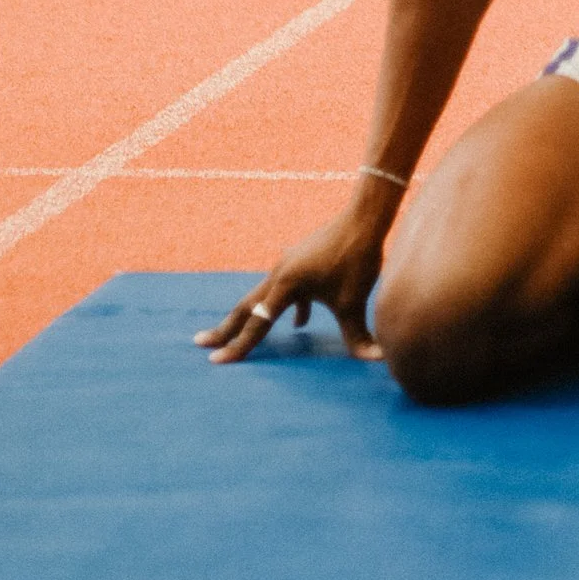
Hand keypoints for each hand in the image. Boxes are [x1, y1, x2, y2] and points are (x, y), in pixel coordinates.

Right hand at [195, 204, 389, 363]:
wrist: (364, 218)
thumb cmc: (357, 258)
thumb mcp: (354, 301)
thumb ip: (358, 335)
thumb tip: (378, 359)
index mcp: (285, 284)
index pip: (257, 323)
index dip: (238, 346)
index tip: (216, 361)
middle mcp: (279, 274)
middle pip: (246, 306)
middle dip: (225, 328)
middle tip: (200, 343)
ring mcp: (287, 265)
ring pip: (262, 296)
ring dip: (248, 316)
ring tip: (233, 333)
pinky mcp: (299, 261)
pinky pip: (284, 290)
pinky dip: (284, 307)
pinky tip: (300, 323)